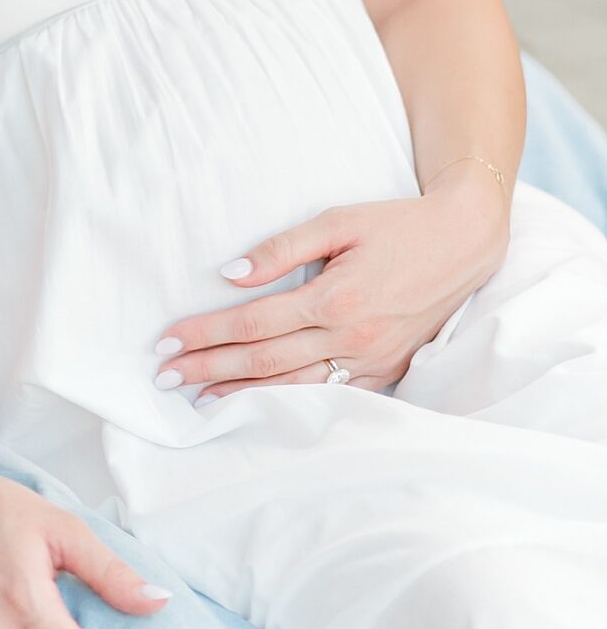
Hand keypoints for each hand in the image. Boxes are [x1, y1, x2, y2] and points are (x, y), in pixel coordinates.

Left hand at [156, 182, 510, 401]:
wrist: (465, 243)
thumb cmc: (397, 224)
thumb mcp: (338, 221)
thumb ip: (282, 249)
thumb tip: (230, 274)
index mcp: (334, 297)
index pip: (252, 323)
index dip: (205, 333)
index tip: (167, 341)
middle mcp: (350, 336)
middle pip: (264, 360)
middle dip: (209, 368)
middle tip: (164, 377)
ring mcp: (370, 360)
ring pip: (294, 387)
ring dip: (242, 394)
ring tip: (199, 398)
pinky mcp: (386, 371)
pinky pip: (330, 395)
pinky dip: (290, 403)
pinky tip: (260, 407)